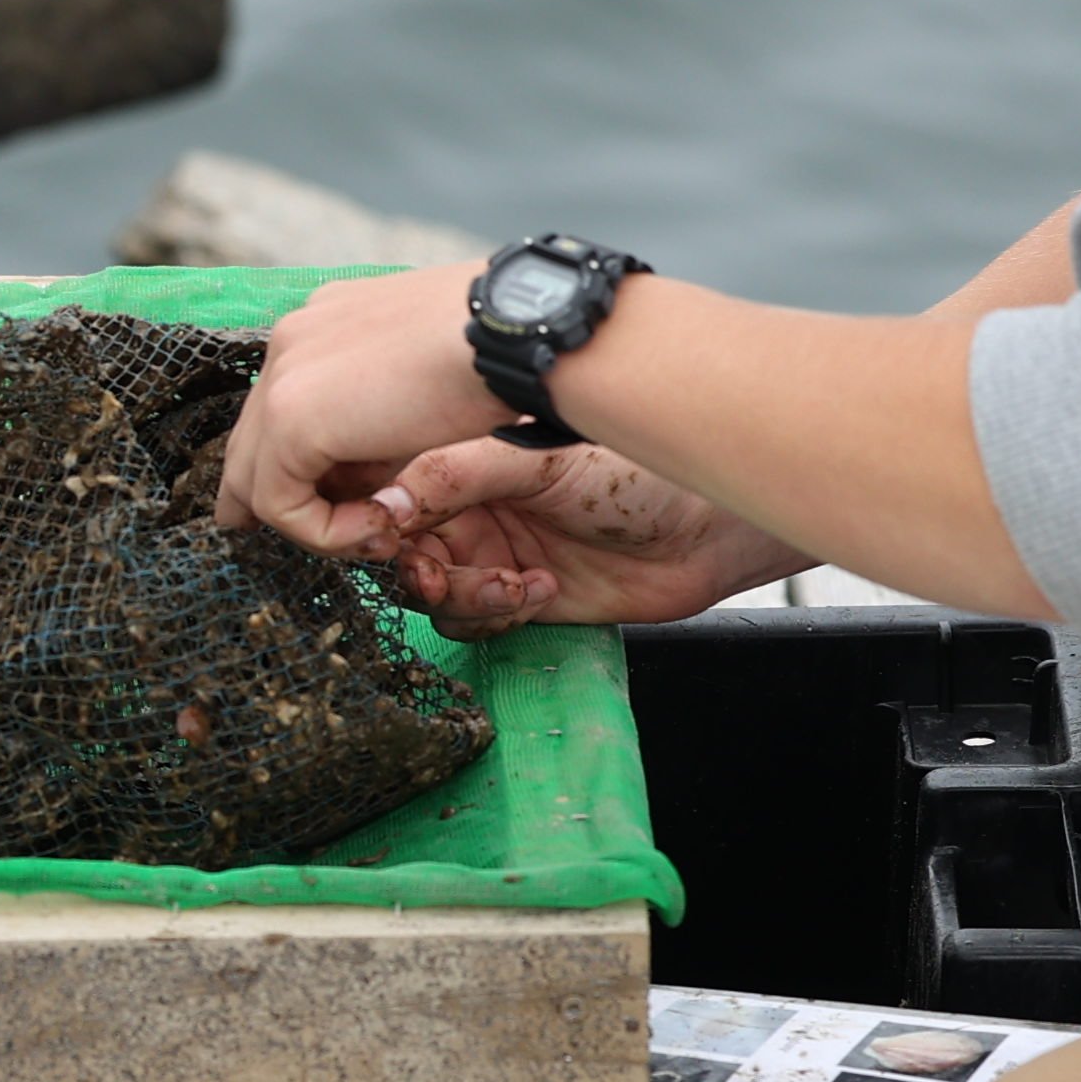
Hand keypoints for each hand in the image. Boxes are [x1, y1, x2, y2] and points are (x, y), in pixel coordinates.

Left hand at [215, 262, 514, 553]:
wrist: (514, 332)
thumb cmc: (498, 352)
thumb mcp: (426, 384)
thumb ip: (381, 418)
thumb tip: (364, 478)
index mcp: (325, 324)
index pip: (282, 409)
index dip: (305, 468)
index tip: (349, 508)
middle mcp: (292, 341)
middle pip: (252, 445)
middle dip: (286, 505)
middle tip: (351, 537)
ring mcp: (282, 377)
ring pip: (258, 483)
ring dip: (321, 525)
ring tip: (385, 535)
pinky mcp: (289, 419)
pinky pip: (280, 505)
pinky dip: (328, 533)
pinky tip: (382, 526)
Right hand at [372, 439, 810, 631]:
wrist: (702, 530)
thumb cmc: (631, 473)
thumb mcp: (533, 462)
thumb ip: (453, 476)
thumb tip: (384, 505)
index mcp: (461, 458)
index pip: (389, 493)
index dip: (378, 520)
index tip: (385, 537)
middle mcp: (467, 507)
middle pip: (400, 552)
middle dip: (416, 570)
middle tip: (439, 575)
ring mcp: (489, 554)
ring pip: (431, 596)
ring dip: (463, 597)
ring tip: (511, 583)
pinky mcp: (515, 598)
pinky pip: (472, 623)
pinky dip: (497, 614)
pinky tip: (540, 589)